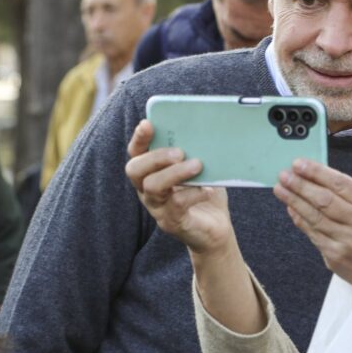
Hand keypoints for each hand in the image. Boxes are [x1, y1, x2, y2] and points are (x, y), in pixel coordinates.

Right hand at [124, 120, 231, 254]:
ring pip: (153, 186)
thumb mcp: (200, 168)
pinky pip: (176, 204)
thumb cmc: (205, 192)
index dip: (139, 138)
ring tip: (197, 165)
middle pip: (135, 170)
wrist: (216, 227)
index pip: (136, 153)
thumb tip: (204, 130)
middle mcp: (147, 189)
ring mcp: (157, 207)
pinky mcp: (171, 222)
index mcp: (151, 172)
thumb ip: (196, 153)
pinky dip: (193, 193)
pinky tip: (208, 189)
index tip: (148, 124)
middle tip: (179, 152)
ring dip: (175, 173)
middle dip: (156, 156)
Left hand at [274, 160, 351, 291]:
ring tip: (280, 189)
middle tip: (284, 175)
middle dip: (301, 185)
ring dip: (294, 200)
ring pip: (315, 217)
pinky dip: (300, 218)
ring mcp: (347, 242)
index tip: (298, 164)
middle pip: (324, 200)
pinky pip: (312, 233)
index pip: (340, 184)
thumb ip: (349, 192)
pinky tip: (291, 207)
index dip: (317, 172)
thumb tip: (314, 176)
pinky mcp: (335, 256)